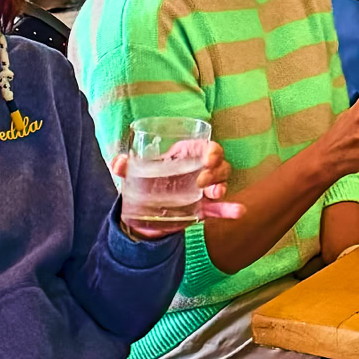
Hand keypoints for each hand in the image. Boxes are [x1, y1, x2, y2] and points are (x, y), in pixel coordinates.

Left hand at [110, 141, 242, 239]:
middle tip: (202, 181)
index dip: (212, 150)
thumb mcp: (134, 174)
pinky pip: (220, 207)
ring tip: (215, 194)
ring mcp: (203, 189)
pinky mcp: (203, 208)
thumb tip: (119, 163)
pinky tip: (239, 211)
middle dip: (216, 170)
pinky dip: (229, 209)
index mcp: (185, 154)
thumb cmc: (143, 182)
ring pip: (222, 182)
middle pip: (219, 163)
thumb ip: (126, 167)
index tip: (208, 158)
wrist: (142, 212)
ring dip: (222, 186)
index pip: (206, 147)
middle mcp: (199, 169)